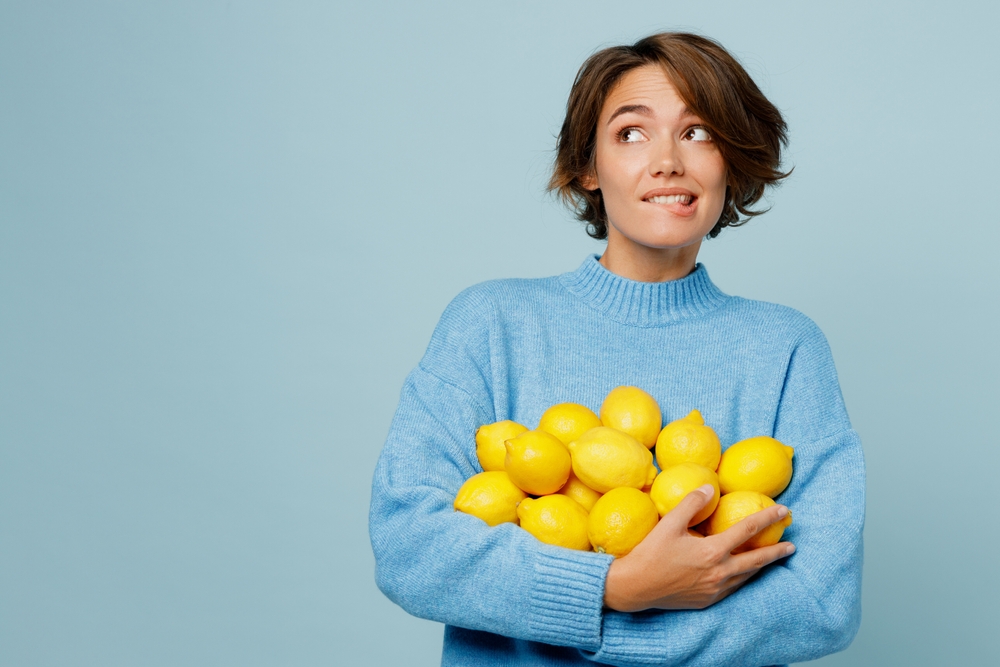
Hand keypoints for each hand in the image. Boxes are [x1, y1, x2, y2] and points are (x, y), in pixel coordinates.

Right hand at [603, 485, 794, 611]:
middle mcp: (719, 573)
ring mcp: (714, 589)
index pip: (748, 530)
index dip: (767, 518)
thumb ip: (691, 503)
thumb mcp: (669, 523)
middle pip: (757, 561)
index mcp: (712, 552)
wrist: (635, 587)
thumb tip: (710, 488)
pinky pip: (733, 587)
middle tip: (792, 545)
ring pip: (746, 576)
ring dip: (761, 566)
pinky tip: (742, 573)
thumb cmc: (650, 553)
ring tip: (772, 558)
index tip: (783, 511)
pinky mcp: (707, 600)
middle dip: (776, 552)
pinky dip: (743, 577)